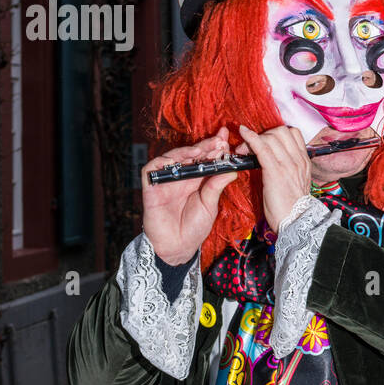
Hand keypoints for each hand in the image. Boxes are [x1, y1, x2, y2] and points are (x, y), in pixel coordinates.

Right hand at [141, 127, 238, 265]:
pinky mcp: (151, 186)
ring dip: (187, 151)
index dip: (214, 147)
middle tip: (219, 140)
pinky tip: (177, 160)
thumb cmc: (194, 228)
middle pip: (191, 155)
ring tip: (202, 149)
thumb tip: (232, 169)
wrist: (177, 247)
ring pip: (173, 157)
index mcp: (197, 180)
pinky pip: (152, 168)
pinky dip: (164, 161)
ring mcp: (166, 180)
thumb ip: (217, 186)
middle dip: (205, 145)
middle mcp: (181, 177)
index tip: (225, 137)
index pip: (205, 158)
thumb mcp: (210, 204)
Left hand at [238, 124, 311, 232]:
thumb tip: (276, 161)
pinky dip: (251, 138)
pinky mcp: (275, 171)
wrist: (296, 221)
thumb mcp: (296, 183)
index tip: (264, 142)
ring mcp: (288, 164)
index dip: (276, 133)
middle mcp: (298, 160)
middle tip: (251, 146)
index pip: (293, 134)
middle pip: (282, 131)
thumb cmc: (292, 207)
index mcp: (304, 162)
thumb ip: (290, 169)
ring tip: (243, 149)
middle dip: (264, 134)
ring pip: (271, 137)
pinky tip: (243, 134)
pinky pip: (262, 147)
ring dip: (254, 139)